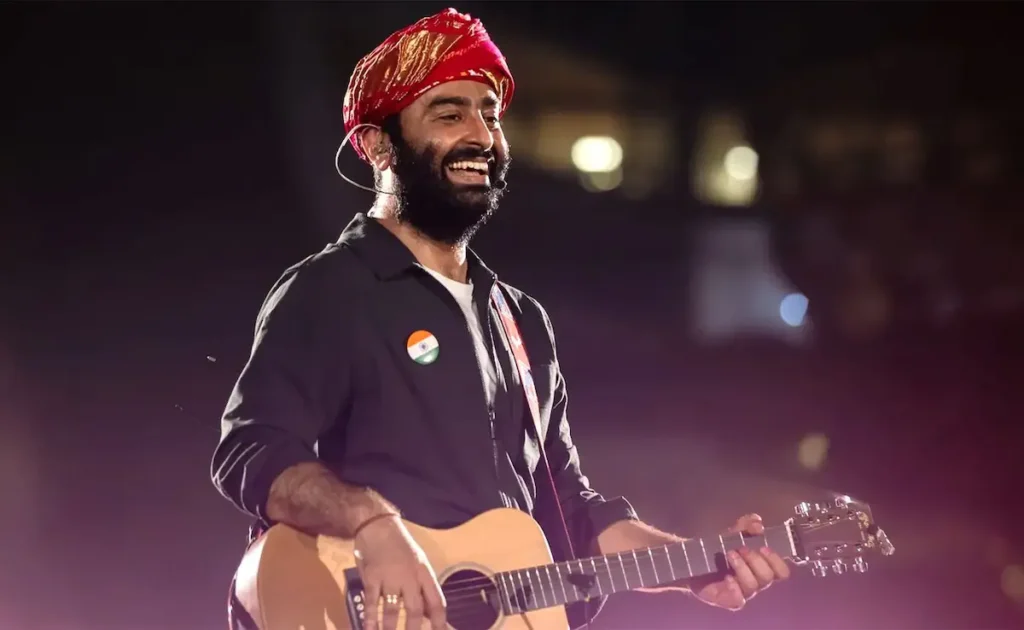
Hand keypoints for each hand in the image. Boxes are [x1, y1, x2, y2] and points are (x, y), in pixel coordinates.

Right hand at [354, 515, 446, 629]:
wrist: (377, 525)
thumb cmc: (399, 544)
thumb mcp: (417, 561)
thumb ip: (421, 587)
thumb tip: (426, 613)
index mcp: (424, 572)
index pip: (437, 600)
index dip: (439, 620)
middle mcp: (410, 576)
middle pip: (415, 609)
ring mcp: (390, 577)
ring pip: (392, 609)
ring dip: (390, 628)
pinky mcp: (372, 577)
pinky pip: (372, 602)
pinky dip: (371, 618)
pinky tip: (370, 629)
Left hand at [692, 513, 789, 610]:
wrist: (693, 562)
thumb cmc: (718, 549)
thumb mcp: (731, 533)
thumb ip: (745, 525)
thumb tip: (758, 522)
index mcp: (761, 568)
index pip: (782, 572)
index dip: (777, 561)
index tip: (763, 547)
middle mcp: (755, 581)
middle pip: (768, 577)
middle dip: (756, 560)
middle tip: (742, 548)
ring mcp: (743, 592)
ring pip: (753, 585)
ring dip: (743, 567)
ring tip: (729, 554)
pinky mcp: (729, 600)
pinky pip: (738, 601)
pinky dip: (735, 588)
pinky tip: (727, 577)